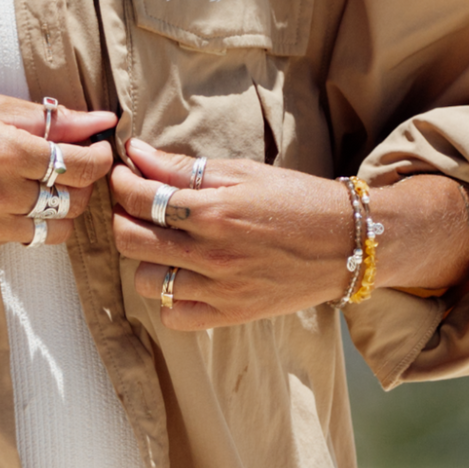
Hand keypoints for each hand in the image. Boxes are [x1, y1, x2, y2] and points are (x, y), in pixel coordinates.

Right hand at [0, 96, 116, 252]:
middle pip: (76, 200)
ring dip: (64, 208)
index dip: (100, 157)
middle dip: (86, 183)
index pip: (82, 165)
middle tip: (75, 165)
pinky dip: (31, 222)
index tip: (98, 148)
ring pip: (56, 228)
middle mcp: (3, 192)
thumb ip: (50, 118)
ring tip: (50, 186)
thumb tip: (100, 119)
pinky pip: (23, 238)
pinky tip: (15, 199)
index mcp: (9, 151)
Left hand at [109, 140, 356, 327]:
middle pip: (131, 240)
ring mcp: (220, 290)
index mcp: (214, 211)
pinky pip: (174, 316)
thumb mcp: (243, 172)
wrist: (346, 242)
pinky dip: (167, 298)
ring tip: (159, 241)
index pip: (141, 198)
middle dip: (122, 216)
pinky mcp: (231, 315)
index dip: (122, 182)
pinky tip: (180, 276)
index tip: (123, 175)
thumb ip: (185, 167)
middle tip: (133, 205)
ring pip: (146, 281)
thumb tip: (136, 152)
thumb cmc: (296, 199)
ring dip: (143, 258)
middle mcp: (212, 254)